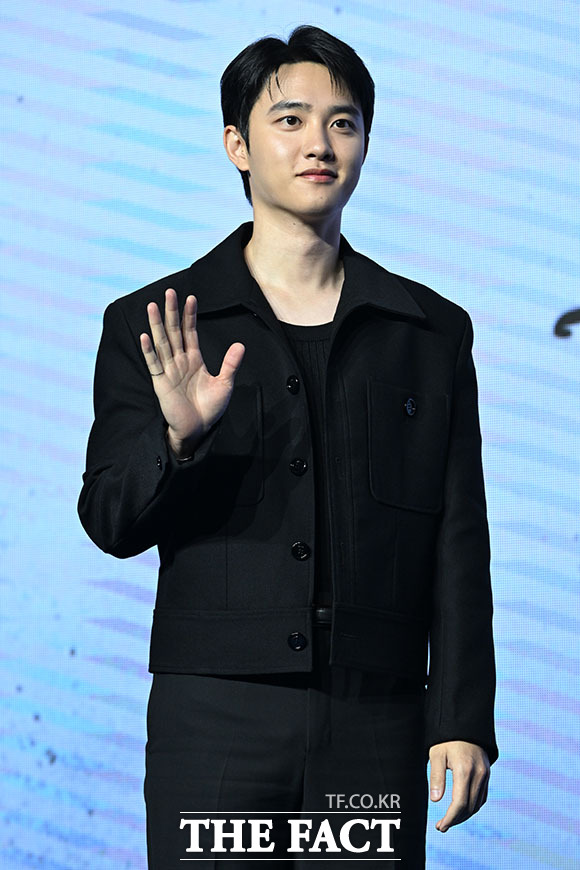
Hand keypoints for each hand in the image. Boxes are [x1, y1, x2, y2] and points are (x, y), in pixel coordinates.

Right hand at [140, 288, 244, 456]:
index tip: (191, 298)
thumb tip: (240, 345)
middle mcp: (179, 362)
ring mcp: (169, 371)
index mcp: (194, 360)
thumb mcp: (224, 384)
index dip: (190, 315)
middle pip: (174, 332)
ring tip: (152, 306)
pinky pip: (154, 364)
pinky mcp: (161, 383)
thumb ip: (230, 364)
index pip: (190, 332)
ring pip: (162, 343)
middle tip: (169, 292)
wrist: (197, 430)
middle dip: (172, 312)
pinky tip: (144, 336)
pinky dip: (149, 351)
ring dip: (157, 325)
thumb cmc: (209, 409)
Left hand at [429, 741, 489, 831]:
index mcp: (464, 770)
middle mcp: (479, 774)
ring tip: (449, 819)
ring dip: (465, 815)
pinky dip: (473, 806)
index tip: (440, 826)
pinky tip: (462, 809)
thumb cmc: (446, 738)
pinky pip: (482, 796)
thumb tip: (435, 800)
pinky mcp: (487, 774)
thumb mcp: (436, 754)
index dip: (450, 818)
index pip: (460, 803)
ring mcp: (485, 774)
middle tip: (442, 826)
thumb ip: (436, 777)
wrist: (464, 724)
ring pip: (478, 804)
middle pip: (470, 807)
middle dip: (456, 820)